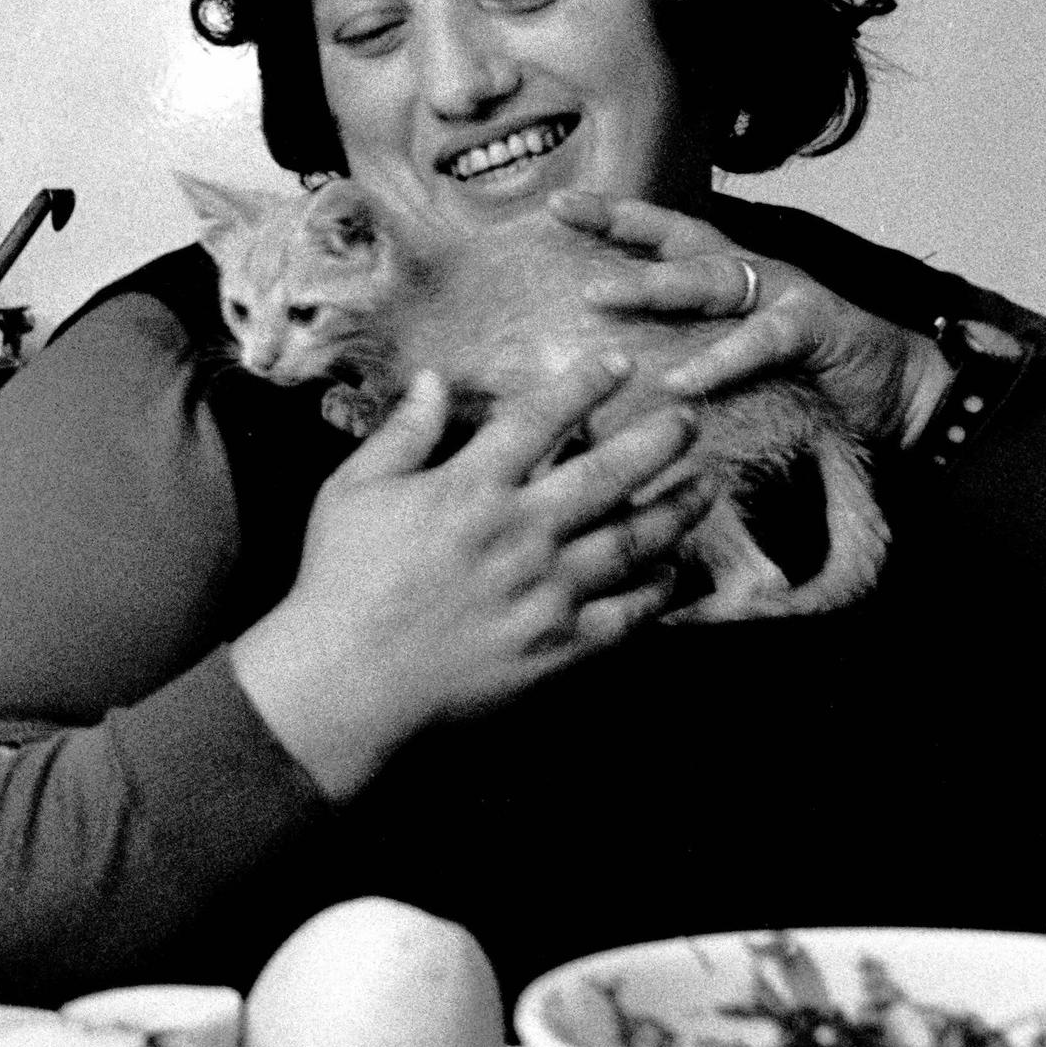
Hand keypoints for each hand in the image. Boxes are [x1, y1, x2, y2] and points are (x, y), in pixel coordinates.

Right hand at [229, 355, 701, 798]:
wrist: (346, 683)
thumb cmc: (339, 582)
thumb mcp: (351, 492)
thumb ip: (402, 434)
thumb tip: (435, 380)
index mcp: (469, 489)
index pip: (540, 420)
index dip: (584, 385)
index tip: (619, 363)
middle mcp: (520, 533)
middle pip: (609, 473)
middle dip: (657, 439)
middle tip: (689, 417)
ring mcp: (547, 592)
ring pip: (634, 540)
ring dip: (677, 509)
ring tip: (706, 486)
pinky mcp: (560, 647)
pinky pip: (629, 613)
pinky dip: (659, 590)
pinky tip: (675, 570)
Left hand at [546, 191, 951, 450]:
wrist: (898, 394)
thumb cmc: (806, 377)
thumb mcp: (733, 358)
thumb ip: (683, 349)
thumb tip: (609, 365)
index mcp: (729, 275)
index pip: (662, 235)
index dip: (612, 215)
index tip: (555, 201)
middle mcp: (752, 272)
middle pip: (678, 236)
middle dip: (619, 220)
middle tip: (562, 209)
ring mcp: (785, 294)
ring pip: (711, 278)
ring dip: (653, 285)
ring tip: (597, 295)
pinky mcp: (817, 328)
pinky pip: (760, 341)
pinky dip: (719, 359)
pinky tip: (679, 379)